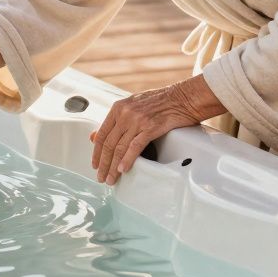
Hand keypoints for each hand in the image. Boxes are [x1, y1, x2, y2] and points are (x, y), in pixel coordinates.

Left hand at [90, 75, 223, 185]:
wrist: (183, 98)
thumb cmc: (161, 101)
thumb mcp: (132, 105)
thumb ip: (115, 120)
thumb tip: (95, 135)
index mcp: (118, 108)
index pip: (102, 134)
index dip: (96, 152)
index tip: (95, 164)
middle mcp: (125, 114)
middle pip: (109, 144)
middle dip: (103, 164)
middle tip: (102, 177)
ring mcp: (137, 120)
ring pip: (119, 148)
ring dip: (113, 166)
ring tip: (111, 178)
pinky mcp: (150, 128)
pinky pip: (135, 147)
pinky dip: (127, 160)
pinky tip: (123, 169)